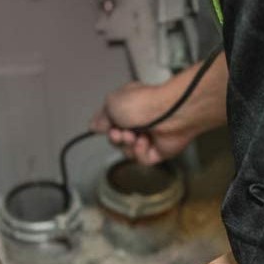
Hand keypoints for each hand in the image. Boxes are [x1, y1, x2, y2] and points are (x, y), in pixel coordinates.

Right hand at [90, 53, 227, 164]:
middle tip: (120, 132)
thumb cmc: (144, 103)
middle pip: (118, 140)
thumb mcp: (111, 104)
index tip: (103, 127)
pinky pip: (142, 160)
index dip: (105, 127)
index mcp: (128, 106)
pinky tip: (145, 142)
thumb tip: (94, 126)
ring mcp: (150, 137)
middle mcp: (139, 121)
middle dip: (116, 138)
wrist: (169, 114)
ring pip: (128, 152)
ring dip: (128, 145)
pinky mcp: (159, 151)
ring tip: (135, 135)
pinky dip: (140, 152)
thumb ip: (102, 117)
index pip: (111, 122)